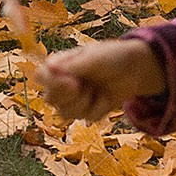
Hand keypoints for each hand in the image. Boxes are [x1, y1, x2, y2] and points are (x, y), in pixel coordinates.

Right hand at [35, 38, 163, 123]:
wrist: (134, 71)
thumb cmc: (111, 57)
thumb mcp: (93, 57)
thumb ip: (73, 65)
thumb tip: (50, 66)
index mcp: (58, 66)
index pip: (41, 76)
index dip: (52, 82)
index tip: (73, 81)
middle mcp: (61, 83)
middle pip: (50, 99)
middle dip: (70, 95)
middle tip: (87, 85)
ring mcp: (72, 100)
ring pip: (66, 113)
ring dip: (85, 102)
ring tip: (96, 87)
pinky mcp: (86, 112)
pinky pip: (86, 118)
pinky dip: (98, 108)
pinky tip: (104, 97)